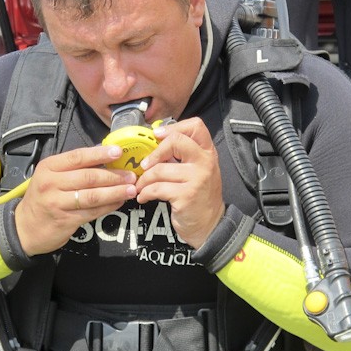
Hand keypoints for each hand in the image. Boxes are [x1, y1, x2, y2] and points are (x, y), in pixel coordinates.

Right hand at [15, 144, 137, 255]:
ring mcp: (57, 203)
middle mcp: (51, 183)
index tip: (118, 152)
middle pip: (88, 177)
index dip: (100, 154)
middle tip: (131, 175)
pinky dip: (108, 206)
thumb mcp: (51, 176)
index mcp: (49, 167)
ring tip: (131, 189)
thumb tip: (106, 159)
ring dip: (115, 192)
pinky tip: (118, 202)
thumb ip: (73, 168)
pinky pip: (92, 212)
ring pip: (92, 196)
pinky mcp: (65, 220)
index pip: (78, 157)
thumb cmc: (43, 197)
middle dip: (113, 176)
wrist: (24, 228)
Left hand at [135, 117, 224, 248]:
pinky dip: (145, 193)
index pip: (196, 125)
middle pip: (176, 141)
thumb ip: (183, 156)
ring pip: (160, 169)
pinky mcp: (186, 196)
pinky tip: (143, 197)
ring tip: (140, 186)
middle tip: (145, 165)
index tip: (157, 136)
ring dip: (144, 179)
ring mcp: (197, 179)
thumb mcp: (198, 170)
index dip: (173, 126)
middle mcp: (205, 162)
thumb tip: (154, 142)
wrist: (210, 225)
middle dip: (154, 152)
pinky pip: (156, 188)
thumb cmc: (199, 195)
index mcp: (207, 152)